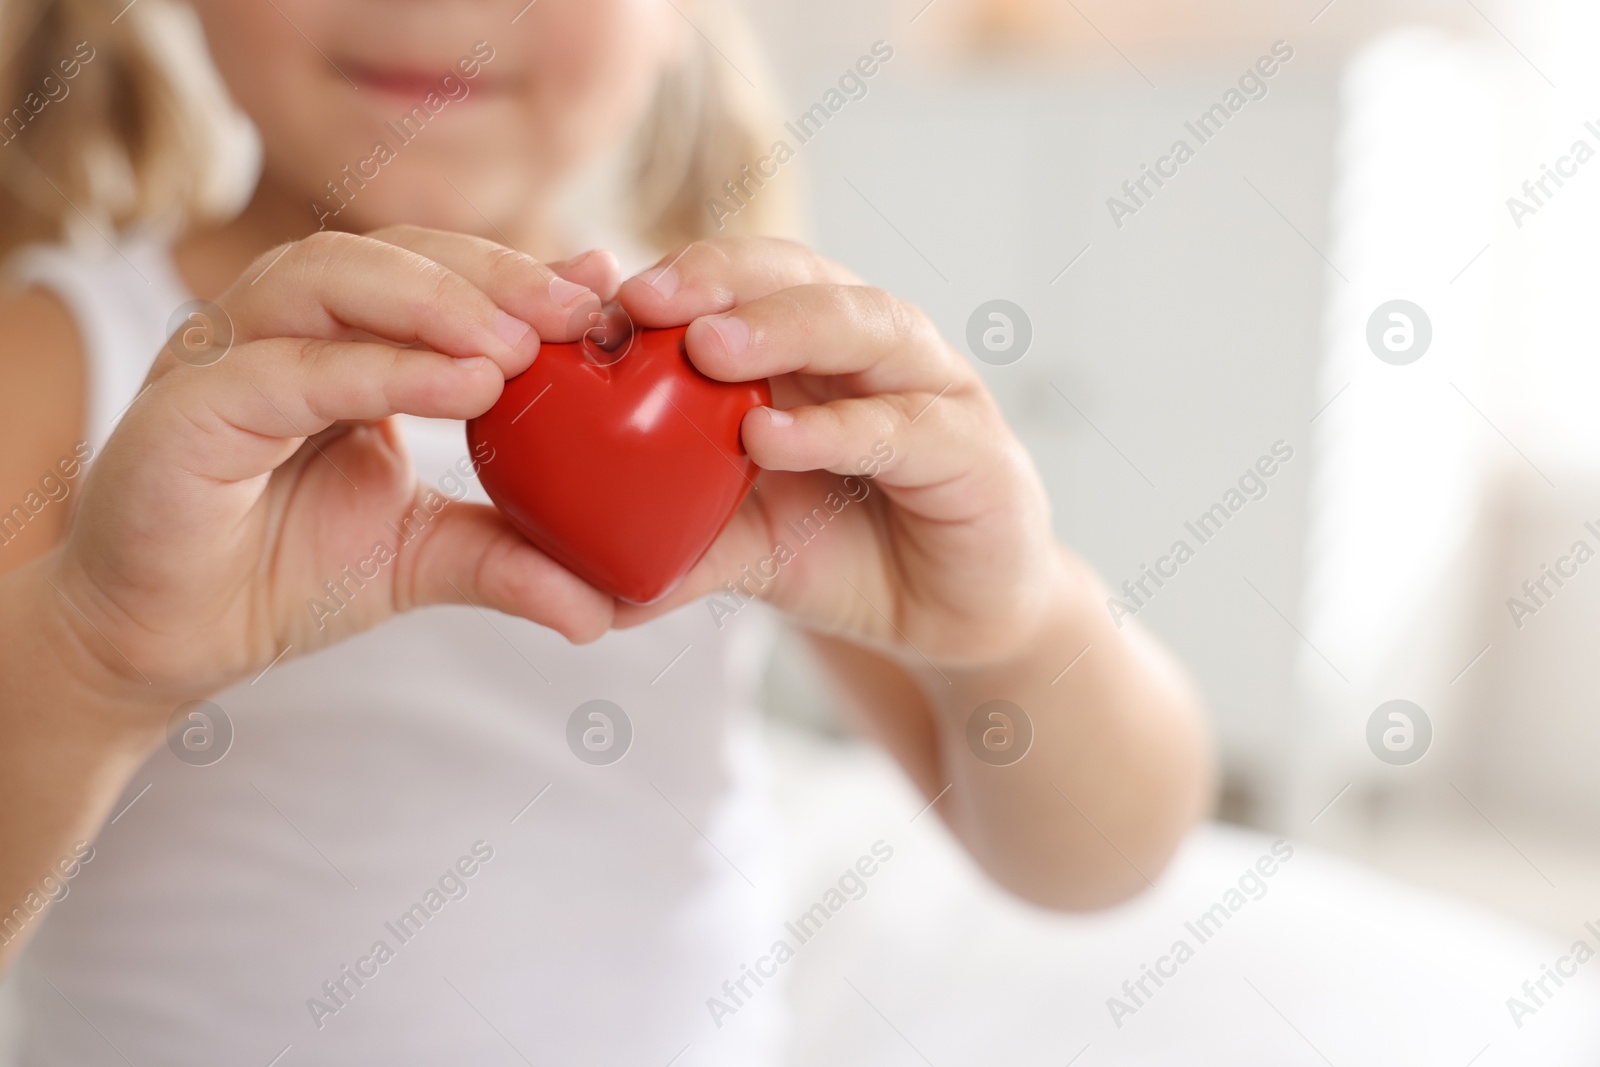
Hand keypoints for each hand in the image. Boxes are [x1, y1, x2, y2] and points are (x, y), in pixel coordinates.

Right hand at [39, 226, 618, 729]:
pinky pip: (287, 370)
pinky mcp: (187, 408)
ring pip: (331, 279)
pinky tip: (463, 387)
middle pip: (393, 254)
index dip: (519, 275)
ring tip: (521, 346)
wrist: (163, 642)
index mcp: (340, 340)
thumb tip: (601, 609)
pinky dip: (378, 371)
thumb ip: (504, 557)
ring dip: (437, 303)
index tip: (603, 292)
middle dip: (495, 275)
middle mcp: (281, 327)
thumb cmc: (280, 575)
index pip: (436, 274)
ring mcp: (227, 355)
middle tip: (580, 311)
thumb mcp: (418, 556)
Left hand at [611, 237, 1063, 669]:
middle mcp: (870, 347)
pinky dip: (835, 427)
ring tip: (705, 346)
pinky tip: (772, 438)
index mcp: (808, 347)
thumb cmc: (849, 553)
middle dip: (718, 276)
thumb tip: (573, 582)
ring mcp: (929, 387)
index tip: (598, 298)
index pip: (738, 281)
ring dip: (781, 326)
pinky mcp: (973, 449)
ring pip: (861, 324)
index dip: (673, 277)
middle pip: (797, 273)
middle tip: (644, 299)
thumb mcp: (745, 546)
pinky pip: (901, 424)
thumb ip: (673, 543)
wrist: (955, 619)